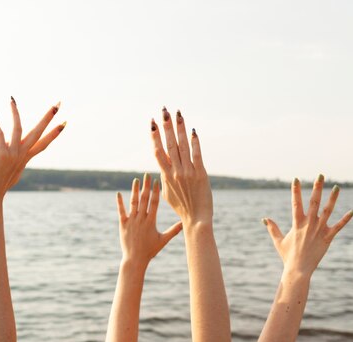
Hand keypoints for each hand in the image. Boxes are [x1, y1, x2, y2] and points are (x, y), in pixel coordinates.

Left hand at [0, 97, 64, 201]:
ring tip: (12, 99)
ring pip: (19, 129)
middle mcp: (22, 154)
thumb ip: (16, 161)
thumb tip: (17, 156)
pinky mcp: (1, 153)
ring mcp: (13, 153)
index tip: (64, 122)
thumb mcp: (12, 172)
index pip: (44, 143)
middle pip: (38, 132)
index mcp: (26, 158)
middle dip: (48, 117)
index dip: (55, 133)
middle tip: (58, 103)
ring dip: (15, 113)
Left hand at [117, 174, 181, 267]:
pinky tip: (118, 193)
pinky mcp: (123, 224)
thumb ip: (174, 231)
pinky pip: (121, 211)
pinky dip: (120, 202)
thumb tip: (185, 223)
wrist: (135, 259)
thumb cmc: (150, 250)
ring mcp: (131, 221)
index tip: (156, 180)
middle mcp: (141, 219)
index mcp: (151, 221)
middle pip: (144, 199)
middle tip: (147, 174)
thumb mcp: (163, 240)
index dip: (156, 191)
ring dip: (135, 190)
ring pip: (133, 202)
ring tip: (136, 180)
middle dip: (146, 186)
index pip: (154, 203)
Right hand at [151, 108, 212, 225]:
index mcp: (166, 176)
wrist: (195, 220)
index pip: (158, 151)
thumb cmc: (182, 208)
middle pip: (169, 144)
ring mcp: (187, 172)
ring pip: (182, 146)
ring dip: (180, 128)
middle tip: (163, 110)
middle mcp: (175, 172)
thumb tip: (162, 168)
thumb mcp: (168, 194)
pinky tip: (193, 131)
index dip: (154, 136)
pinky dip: (194, 142)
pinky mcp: (200, 174)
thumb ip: (165, 178)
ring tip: (177, 114)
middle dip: (166, 126)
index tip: (151, 123)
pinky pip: (197, 154)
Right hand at [264, 175, 352, 275]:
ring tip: (337, 187)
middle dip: (317, 187)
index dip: (295, 190)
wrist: (298, 270)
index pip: (296, 203)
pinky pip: (338, 227)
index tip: (296, 179)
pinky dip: (345, 219)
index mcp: (297, 223)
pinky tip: (352, 211)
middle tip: (321, 175)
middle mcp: (309, 224)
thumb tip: (264, 219)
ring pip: (328, 211)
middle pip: (314, 202)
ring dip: (333, 198)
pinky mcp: (327, 238)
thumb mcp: (278, 241)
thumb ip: (272, 228)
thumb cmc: (288, 256)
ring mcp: (319, 230)